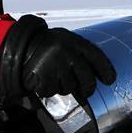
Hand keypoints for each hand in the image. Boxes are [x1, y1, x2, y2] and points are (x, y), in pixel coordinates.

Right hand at [0, 15, 115, 98]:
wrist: (21, 45)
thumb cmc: (50, 45)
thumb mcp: (67, 41)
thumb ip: (82, 54)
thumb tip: (99, 76)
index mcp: (74, 42)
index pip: (97, 58)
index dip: (106, 71)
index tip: (110, 80)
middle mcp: (66, 53)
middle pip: (87, 80)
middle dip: (88, 87)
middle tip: (86, 90)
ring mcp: (54, 65)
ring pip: (70, 88)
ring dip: (65, 86)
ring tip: (57, 75)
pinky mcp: (42, 77)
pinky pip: (53, 91)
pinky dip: (50, 89)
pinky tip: (46, 78)